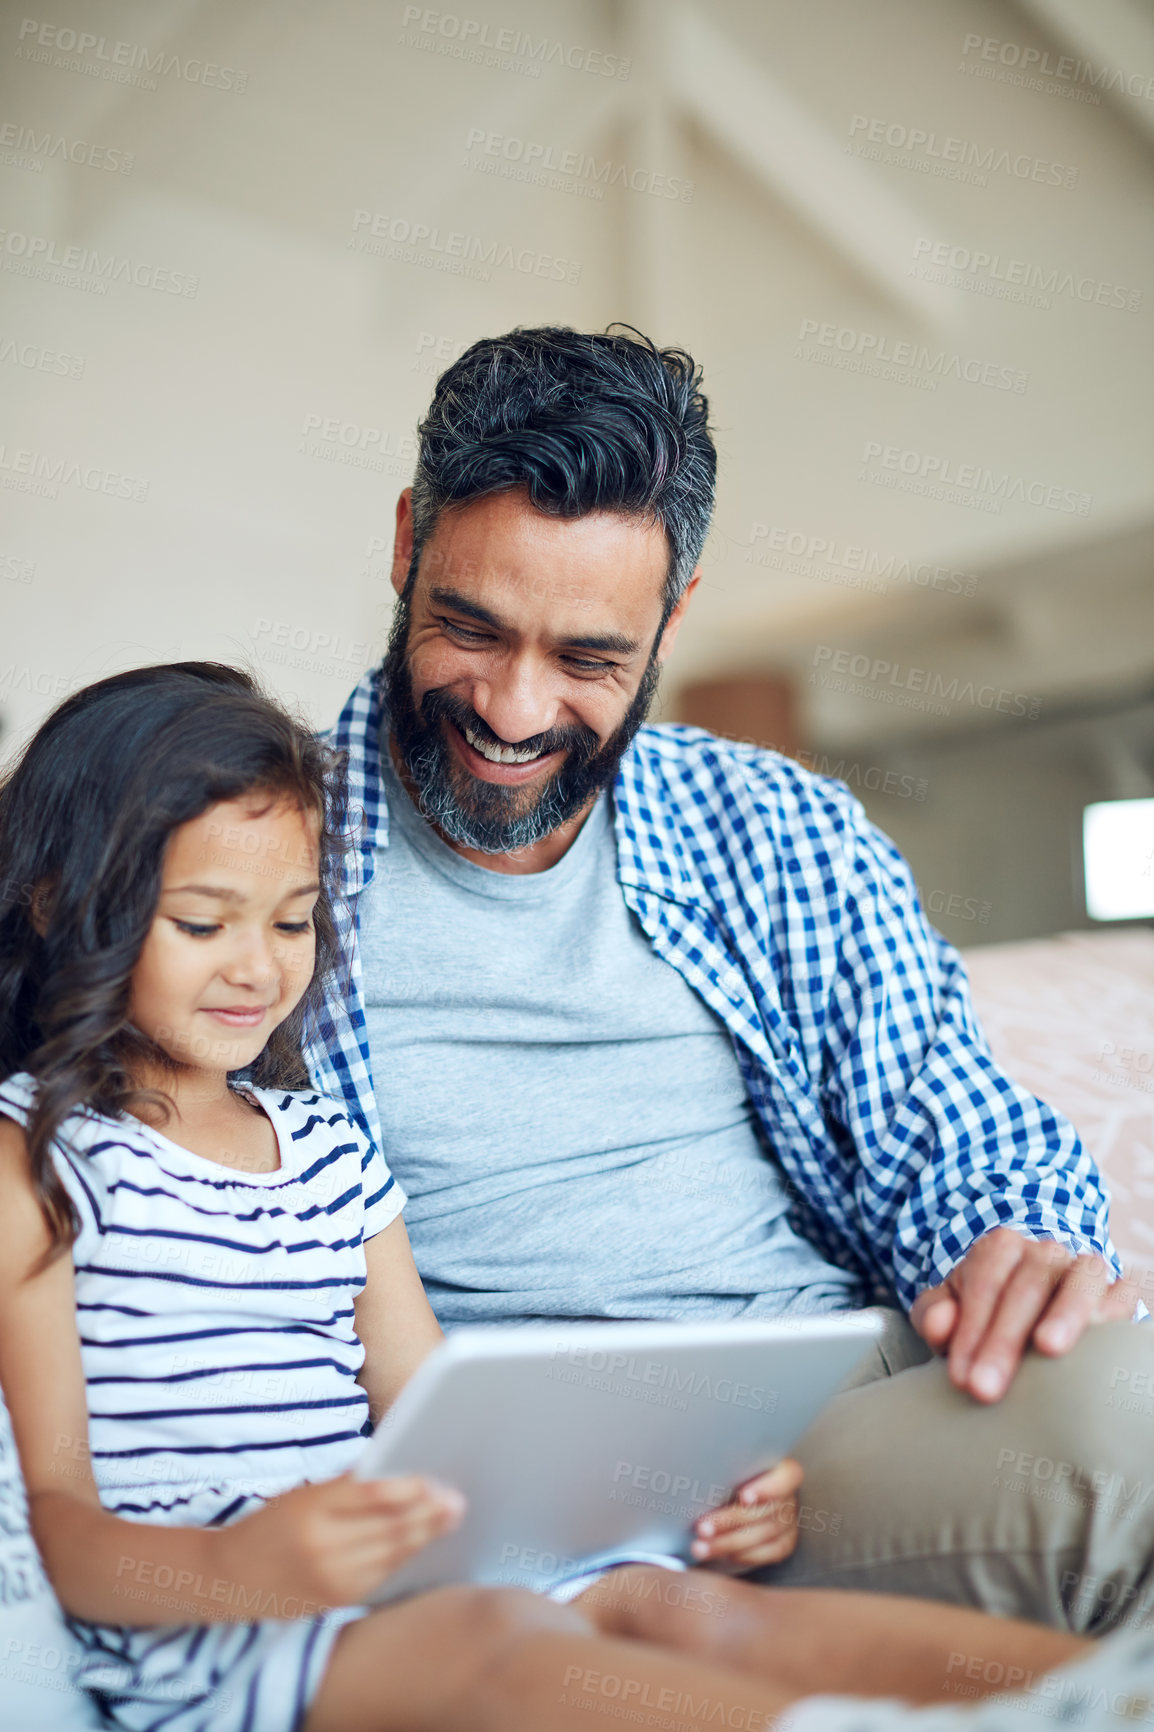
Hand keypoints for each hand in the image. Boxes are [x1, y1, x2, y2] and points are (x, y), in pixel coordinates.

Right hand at [217, 1474, 464, 1612]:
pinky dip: (404, 1556)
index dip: (408, 1487)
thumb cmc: (272, 1525)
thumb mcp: (301, 1495)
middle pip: (388, 1525)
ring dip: (425, 1534)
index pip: (371, 1493)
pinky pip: (380, 1575)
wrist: (229, 1578)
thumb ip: (345, 1487)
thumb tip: (398, 1473)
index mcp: (311, 1506)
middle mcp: (322, 1543)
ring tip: (449, 1517)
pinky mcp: (335, 1600)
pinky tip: (421, 1543)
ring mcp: (329, 1576)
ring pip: (391, 1552)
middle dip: (428, 1513)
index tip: (434, 1480)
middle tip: (456, 1500)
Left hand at [689, 1457, 803, 1571]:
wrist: (726, 1505)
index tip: (743, 1497)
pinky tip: (721, 1555)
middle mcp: (788, 1496)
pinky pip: (768, 1553)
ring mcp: (788, 1522)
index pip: (788, 1476)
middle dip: (731, 1521)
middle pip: (767, 1510)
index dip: (768, 1488)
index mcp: (779, 1469)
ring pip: (764, 1534)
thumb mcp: (723, 1471)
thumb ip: (721, 1472)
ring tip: (700, 1547)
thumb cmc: (722, 1479)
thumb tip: (695, 1471)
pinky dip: (743, 1556)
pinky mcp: (783, 1544)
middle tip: (702, 1528)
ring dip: (728, 1543)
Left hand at [910, 1227, 1139, 1403]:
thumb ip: (933, 1315)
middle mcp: (1045, 1252)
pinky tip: (1102, 1346)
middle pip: (1026, 1286)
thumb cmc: (986, 1313)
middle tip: (985, 1389)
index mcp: (1000, 1248)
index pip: (983, 1283)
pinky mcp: (1119, 1291)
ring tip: (1048, 1348)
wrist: (1035, 1299)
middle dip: (1003, 1340)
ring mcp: (1085, 1269)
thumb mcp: (950, 1310)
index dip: (970, 1331)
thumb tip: (938, 1325)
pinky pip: (1124, 1294)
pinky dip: (1115, 1313)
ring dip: (1065, 1314)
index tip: (960, 1378)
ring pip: (1080, 1281)